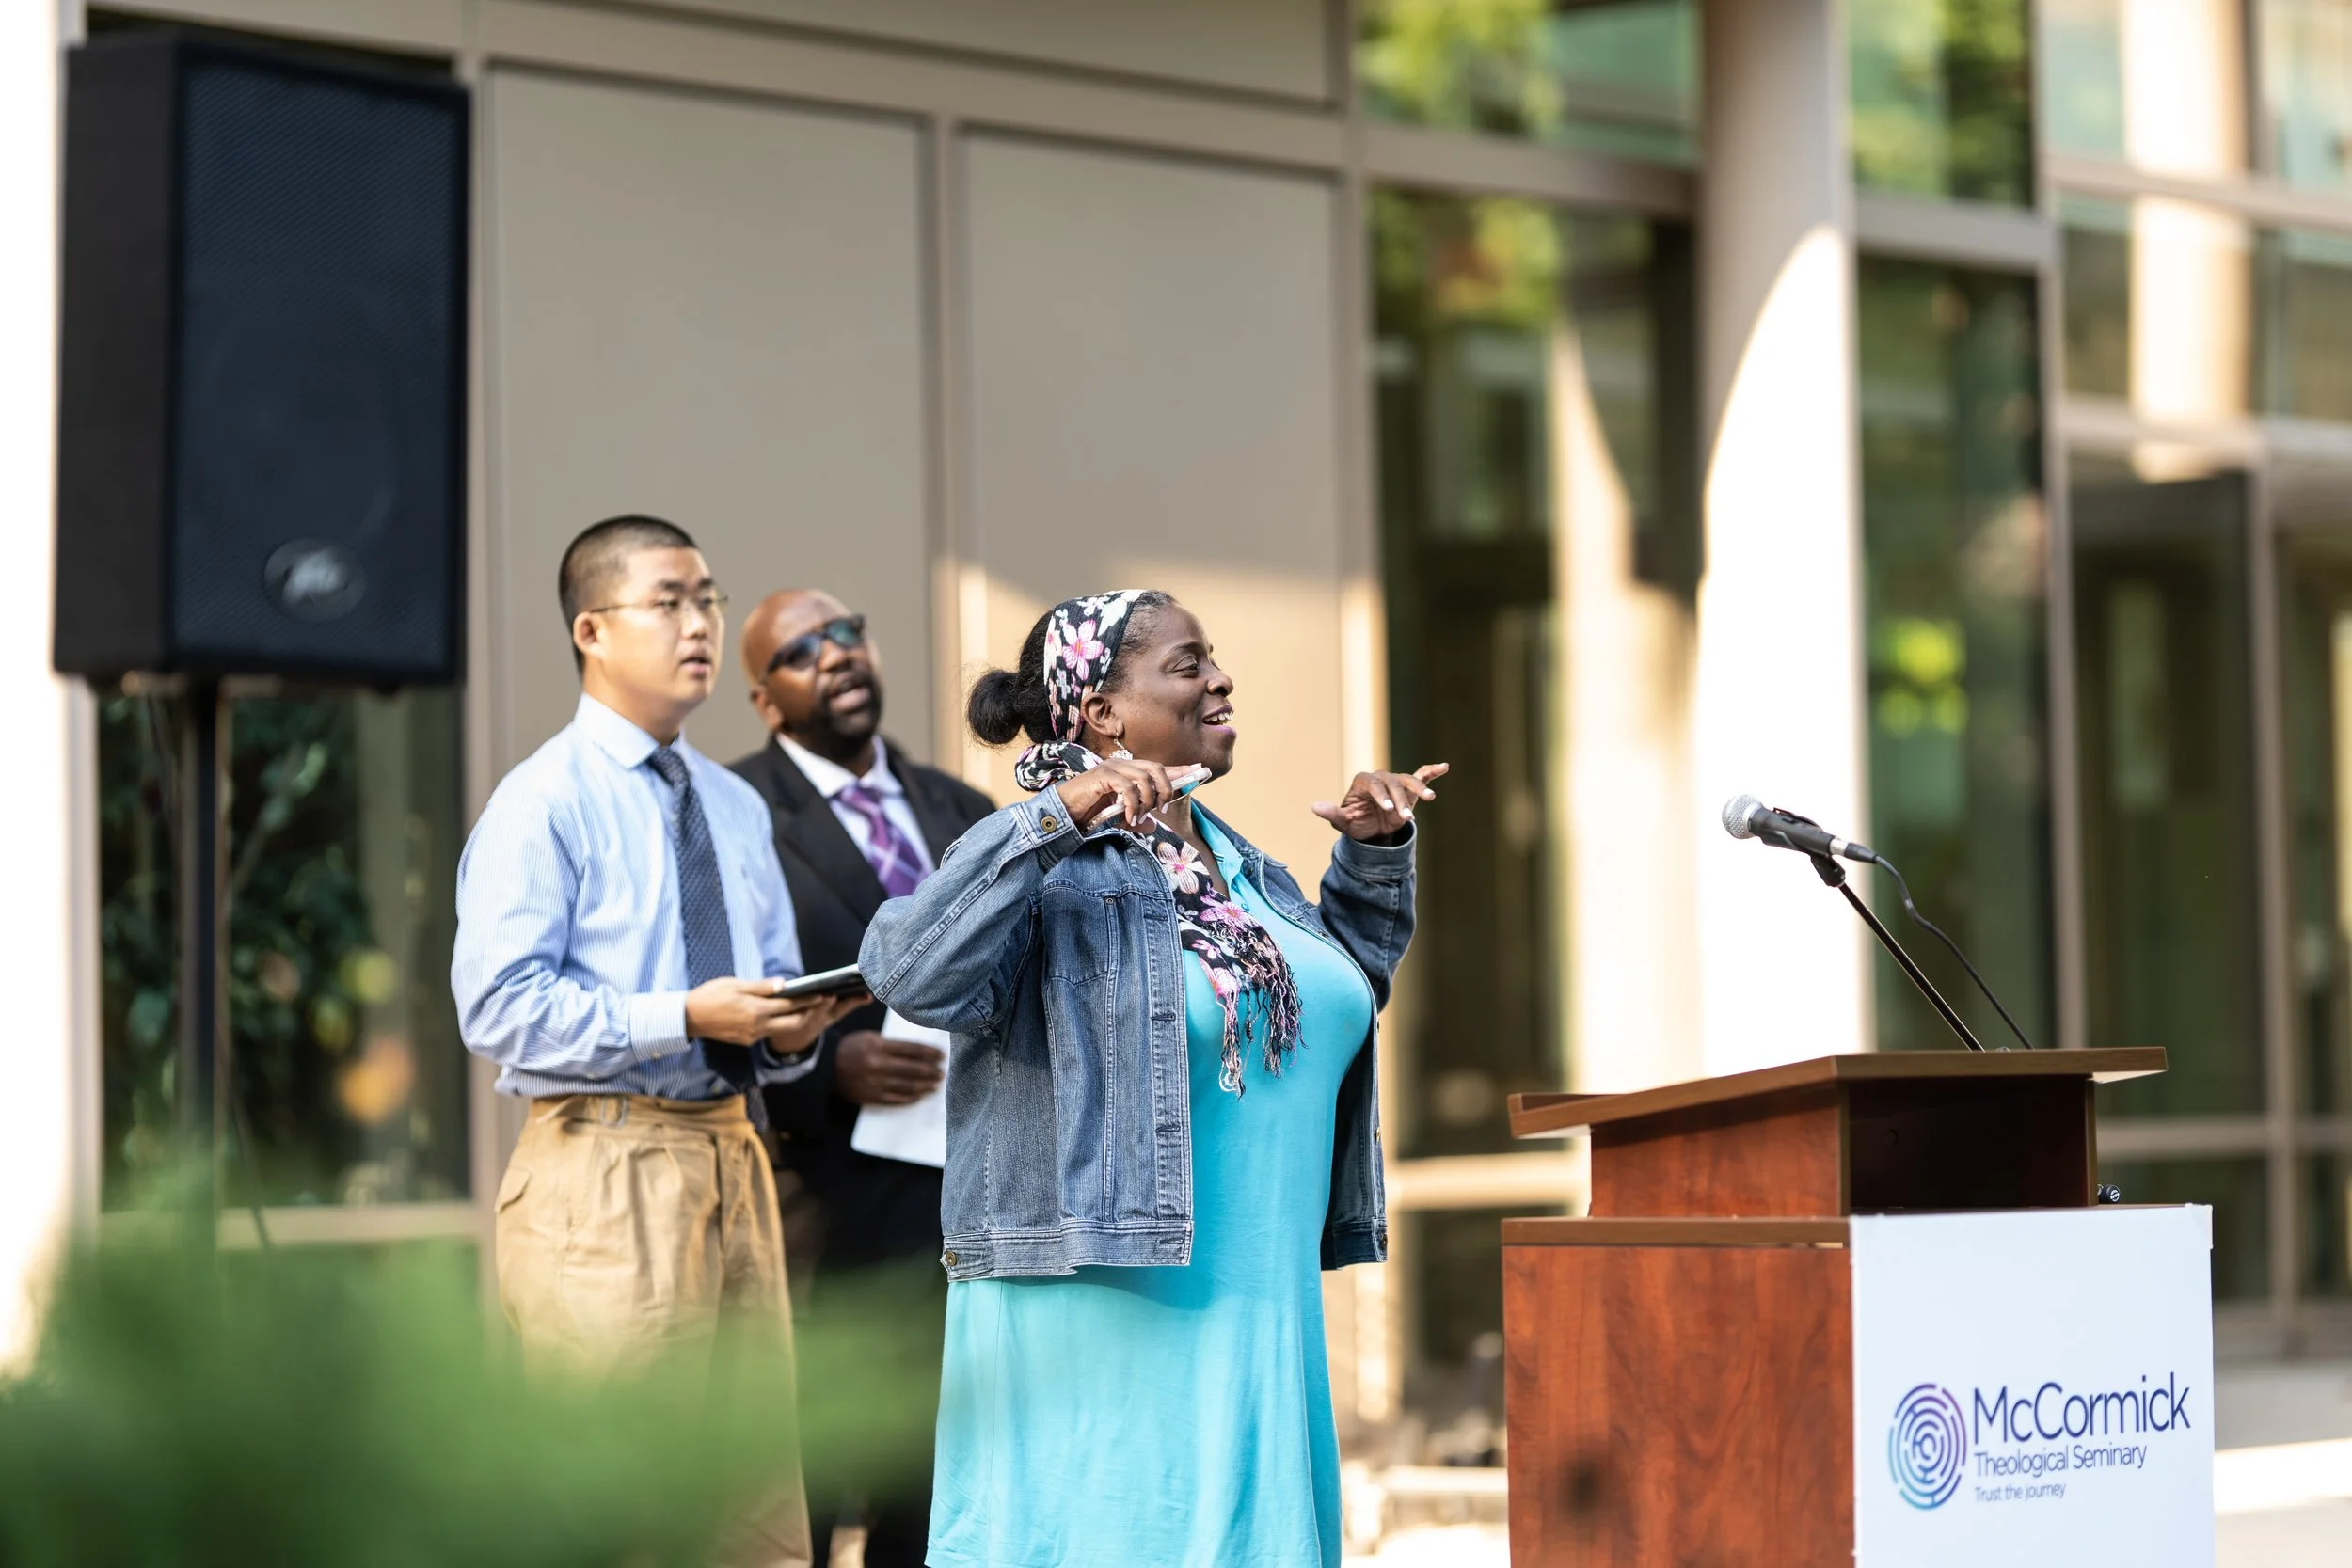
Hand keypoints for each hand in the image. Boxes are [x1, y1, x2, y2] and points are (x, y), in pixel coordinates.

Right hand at [684, 978, 866, 1049]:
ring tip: (810, 1008)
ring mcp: (753, 1037)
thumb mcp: (735, 985)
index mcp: (756, 1010)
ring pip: (782, 1030)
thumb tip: (785, 984)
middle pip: (793, 1023)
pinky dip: (780, 1025)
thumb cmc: (710, 995)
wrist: (689, 1018)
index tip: (825, 994)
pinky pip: (768, 1033)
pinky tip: (785, 1016)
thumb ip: (761, 987)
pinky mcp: (747, 1041)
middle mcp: (757, 1027)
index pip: (790, 1005)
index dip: (810, 1000)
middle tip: (825, 1002)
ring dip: (797, 1020)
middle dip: (810, 1012)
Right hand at [835, 1029, 946, 1105]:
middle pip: (913, 1069)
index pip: (912, 1049)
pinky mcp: (871, 1097)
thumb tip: (918, 1051)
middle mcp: (878, 1065)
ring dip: (925, 1085)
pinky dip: (911, 1097)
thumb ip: (892, 1044)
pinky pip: (896, 1099)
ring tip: (936, 1084)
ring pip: (907, 1086)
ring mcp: (875, 1083)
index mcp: (879, 1046)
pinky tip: (920, 1095)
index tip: (942, 1055)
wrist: (826, 1068)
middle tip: (942, 1071)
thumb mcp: (870, 1038)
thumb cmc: (850, 1048)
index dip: (929, 1053)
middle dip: (931, 1070)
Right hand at [1054, 757, 1208, 830]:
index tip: (1199, 770)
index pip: (1159, 767)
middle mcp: (1123, 765)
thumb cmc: (1090, 811)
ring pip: (1144, 777)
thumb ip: (1136, 820)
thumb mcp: (1119, 818)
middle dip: (1165, 788)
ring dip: (1147, 800)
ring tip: (1139, 817)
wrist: (1064, 811)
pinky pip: (1127, 787)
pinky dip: (1132, 804)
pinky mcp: (1102, 776)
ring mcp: (1112, 768)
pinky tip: (1128, 818)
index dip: (1180, 769)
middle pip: (1157, 768)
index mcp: (1129, 771)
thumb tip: (1153, 826)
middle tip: (1162, 808)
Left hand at [1312, 763, 1448, 842]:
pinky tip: (1444, 766)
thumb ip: (1332, 814)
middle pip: (1392, 785)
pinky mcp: (1408, 788)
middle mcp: (1380, 778)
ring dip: (1419, 789)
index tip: (1388, 809)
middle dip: (1400, 801)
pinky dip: (1432, 771)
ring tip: (1430, 797)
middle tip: (1405, 818)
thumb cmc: (1355, 823)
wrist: (1370, 830)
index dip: (1380, 795)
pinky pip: (1421, 775)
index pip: (1372, 784)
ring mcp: (1395, 781)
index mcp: (1363, 783)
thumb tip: (1314, 807)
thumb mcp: (1344, 822)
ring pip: (1408, 781)